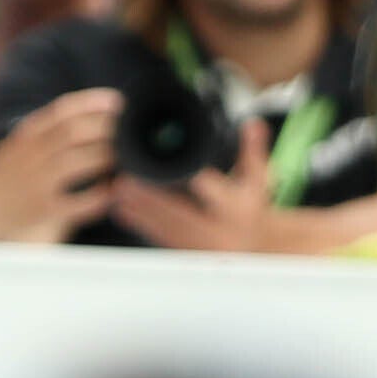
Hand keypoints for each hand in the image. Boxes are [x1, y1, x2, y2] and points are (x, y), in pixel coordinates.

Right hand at [0, 86, 119, 242]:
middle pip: (74, 132)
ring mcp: (37, 183)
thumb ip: (51, 132)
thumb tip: (99, 113)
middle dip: (106, 128)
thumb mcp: (23, 145)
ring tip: (126, 158)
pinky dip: (101, 195)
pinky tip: (112, 191)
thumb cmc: (14, 174)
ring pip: (78, 161)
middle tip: (129, 131)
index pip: (61, 110)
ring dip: (106, 157)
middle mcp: (30, 155)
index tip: (118, 101)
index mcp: (27, 135)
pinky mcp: (45, 211)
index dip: (92, 102)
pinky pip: (81, 202)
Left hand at [105, 110, 293, 253]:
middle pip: (181, 214)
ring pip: (166, 227)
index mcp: (237, 211)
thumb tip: (253, 124)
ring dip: (139, 210)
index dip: (197, 182)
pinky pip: (161, 238)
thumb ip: (253, 151)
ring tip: (118, 191)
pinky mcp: (186, 253)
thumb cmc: (252, 209)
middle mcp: (218, 232)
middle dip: (152, 199)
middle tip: (126, 181)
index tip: (179, 171)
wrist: (254, 249)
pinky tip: (121, 210)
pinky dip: (140, 224)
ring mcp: (200, 245)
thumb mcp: (258, 180)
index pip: (216, 194)